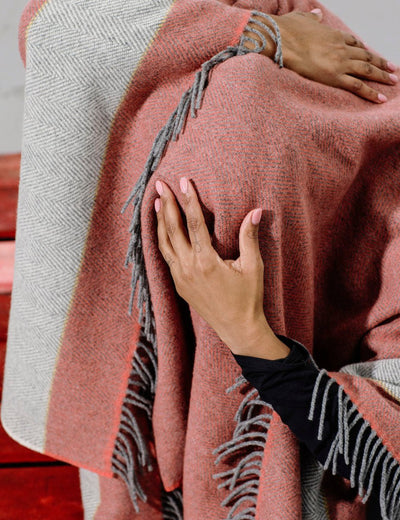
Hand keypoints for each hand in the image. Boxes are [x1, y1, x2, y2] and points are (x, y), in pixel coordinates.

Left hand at [154, 176, 289, 358]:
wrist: (237, 329)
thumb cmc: (248, 298)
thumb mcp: (253, 267)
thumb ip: (249, 238)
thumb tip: (255, 212)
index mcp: (206, 262)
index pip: (194, 223)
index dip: (189, 200)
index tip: (184, 181)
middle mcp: (188, 268)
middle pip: (173, 230)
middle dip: (166, 205)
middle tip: (160, 185)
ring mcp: (180, 278)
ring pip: (164, 244)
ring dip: (160, 222)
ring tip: (157, 202)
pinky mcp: (179, 285)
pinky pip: (166, 257)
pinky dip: (163, 240)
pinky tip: (163, 230)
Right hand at [243, 9, 397, 103]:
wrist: (282, 40)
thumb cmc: (288, 30)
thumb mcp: (302, 18)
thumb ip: (311, 17)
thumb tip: (316, 13)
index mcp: (334, 35)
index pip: (353, 43)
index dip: (363, 49)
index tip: (370, 53)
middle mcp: (341, 49)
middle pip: (366, 57)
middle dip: (380, 63)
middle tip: (392, 68)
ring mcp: (340, 63)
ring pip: (367, 70)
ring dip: (382, 76)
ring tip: (392, 81)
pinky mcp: (335, 77)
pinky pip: (357, 86)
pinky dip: (371, 92)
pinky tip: (380, 97)